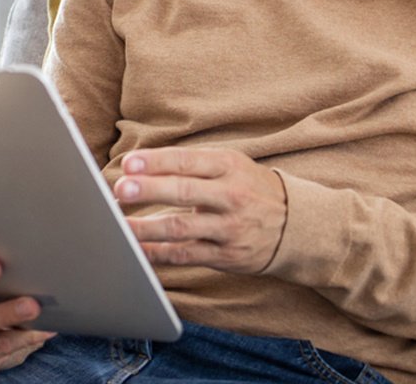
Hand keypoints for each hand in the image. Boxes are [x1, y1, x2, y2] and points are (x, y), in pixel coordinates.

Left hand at [114, 147, 287, 273]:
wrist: (296, 224)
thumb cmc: (248, 187)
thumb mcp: (229, 165)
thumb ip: (189, 165)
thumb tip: (137, 169)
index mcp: (228, 166)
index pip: (187, 161)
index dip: (156, 162)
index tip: (129, 163)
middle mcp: (230, 196)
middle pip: (184, 192)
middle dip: (150, 190)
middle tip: (121, 189)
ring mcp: (229, 228)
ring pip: (181, 228)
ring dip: (146, 227)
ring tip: (119, 225)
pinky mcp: (227, 255)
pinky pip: (186, 255)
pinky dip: (159, 254)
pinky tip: (137, 249)